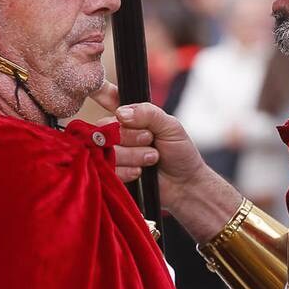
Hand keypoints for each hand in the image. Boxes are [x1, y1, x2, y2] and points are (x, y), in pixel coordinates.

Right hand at [91, 82, 207, 185]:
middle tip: (150, 140)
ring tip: (152, 158)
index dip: (110, 104)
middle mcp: (118, 133)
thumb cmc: (179, 152)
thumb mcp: (170, 127)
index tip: (130, 117)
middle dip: (129, 136)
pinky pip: (106, 170)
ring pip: (106, 150)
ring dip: (131, 155)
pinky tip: (139, 172)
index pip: (111, 103)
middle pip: (105, 129)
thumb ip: (148, 114)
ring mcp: (112, 154)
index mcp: (131, 117)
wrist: (183, 184)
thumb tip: (121, 113)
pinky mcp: (111, 174)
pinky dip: (125, 170)